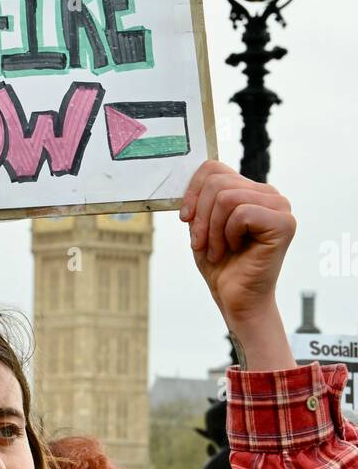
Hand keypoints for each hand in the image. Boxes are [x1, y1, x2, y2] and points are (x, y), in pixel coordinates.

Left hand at [179, 160, 296, 325]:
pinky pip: (241, 213)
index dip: (193, 191)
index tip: (185, 219)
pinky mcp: (284, 223)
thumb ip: (201, 199)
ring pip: (227, 197)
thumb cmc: (222, 266)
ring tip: (218, 250)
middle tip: (201, 243)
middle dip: (201, 216)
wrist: (236, 299)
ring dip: (212, 230)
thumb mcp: (203, 226)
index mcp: (251, 191)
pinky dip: (228, 234)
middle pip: (219, 182)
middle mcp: (270, 195)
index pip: (214, 168)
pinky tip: (235, 249)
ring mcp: (280, 207)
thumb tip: (190, 177)